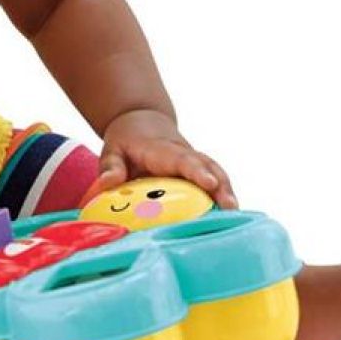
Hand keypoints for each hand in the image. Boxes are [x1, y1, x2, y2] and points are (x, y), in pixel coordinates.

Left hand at [96, 109, 239, 210]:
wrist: (141, 122)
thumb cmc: (126, 141)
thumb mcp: (112, 150)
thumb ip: (110, 167)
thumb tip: (106, 185)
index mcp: (161, 150)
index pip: (181, 159)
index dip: (196, 171)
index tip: (210, 184)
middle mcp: (183, 154)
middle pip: (206, 166)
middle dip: (220, 185)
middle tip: (230, 206)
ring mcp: (193, 162)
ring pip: (215, 172)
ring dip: (226, 191)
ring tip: (234, 214)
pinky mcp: (198, 171)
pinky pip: (215, 181)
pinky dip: (223, 195)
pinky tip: (229, 217)